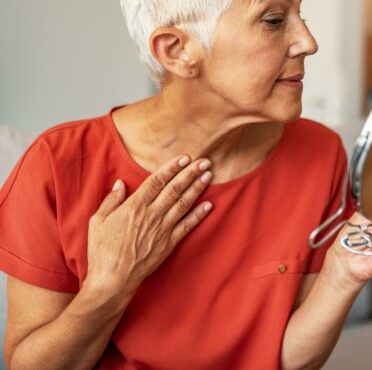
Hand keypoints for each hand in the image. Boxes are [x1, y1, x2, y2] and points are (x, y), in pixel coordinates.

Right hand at [84, 155, 213, 298]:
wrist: (112, 279)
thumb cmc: (101, 250)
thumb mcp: (97, 221)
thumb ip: (111, 201)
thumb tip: (120, 184)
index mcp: (134, 207)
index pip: (157, 181)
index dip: (172, 167)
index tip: (184, 157)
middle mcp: (152, 215)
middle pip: (175, 188)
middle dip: (190, 173)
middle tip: (204, 161)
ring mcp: (163, 229)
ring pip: (184, 203)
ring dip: (197, 188)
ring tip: (208, 175)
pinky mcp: (169, 243)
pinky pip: (188, 225)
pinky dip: (199, 214)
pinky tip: (209, 205)